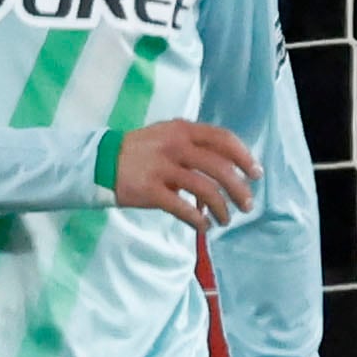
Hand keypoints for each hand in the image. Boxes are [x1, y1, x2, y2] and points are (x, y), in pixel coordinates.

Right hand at [113, 116, 260, 229]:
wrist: (101, 162)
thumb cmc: (142, 151)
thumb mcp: (168, 136)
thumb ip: (196, 145)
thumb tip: (230, 166)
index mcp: (183, 129)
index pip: (223, 139)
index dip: (244, 157)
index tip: (255, 174)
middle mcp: (175, 146)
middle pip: (220, 168)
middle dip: (239, 190)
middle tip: (246, 206)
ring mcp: (162, 168)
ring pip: (205, 190)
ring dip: (221, 209)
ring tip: (225, 220)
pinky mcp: (150, 191)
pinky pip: (183, 209)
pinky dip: (198, 220)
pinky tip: (203, 226)